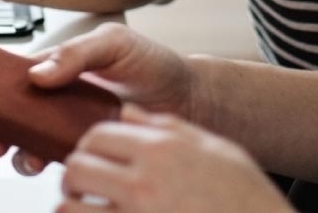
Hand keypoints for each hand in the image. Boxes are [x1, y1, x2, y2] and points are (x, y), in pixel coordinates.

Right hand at [0, 23, 199, 175]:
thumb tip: (38, 74)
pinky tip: (45, 161)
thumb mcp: (113, 43)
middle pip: (4, 113)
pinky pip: (49, 158)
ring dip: (13, 150)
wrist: (185, 98)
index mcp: (53, 66)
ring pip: (23, 141)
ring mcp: (64, 124)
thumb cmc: (151, 63)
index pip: (3, 76)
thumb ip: (76, 54)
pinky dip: (39, 162)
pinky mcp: (79, 147)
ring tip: (21, 152)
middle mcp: (53, 97)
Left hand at [59, 104, 289, 211]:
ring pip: (71, 209)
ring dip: (72, 208)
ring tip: (82, 209)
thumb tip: (129, 114)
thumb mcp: (214, 148)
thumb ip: (167, 128)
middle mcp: (144, 184)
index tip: (92, 155)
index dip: (89, 145)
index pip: (97, 136)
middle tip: (81, 185)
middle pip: (77, 169)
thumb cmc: (245, 196)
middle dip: (74, 177)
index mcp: (161, 151)